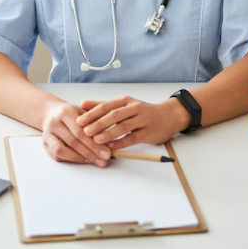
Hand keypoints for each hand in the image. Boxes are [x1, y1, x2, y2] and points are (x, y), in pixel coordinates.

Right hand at [42, 101, 112, 166]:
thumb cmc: (70, 112)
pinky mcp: (44, 143)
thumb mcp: (82, 110)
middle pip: (74, 141)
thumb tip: (110, 139)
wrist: (50, 111)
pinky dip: (71, 159)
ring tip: (95, 162)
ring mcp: (48, 134)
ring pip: (63, 150)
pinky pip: (57, 155)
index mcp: (66, 112)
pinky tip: (83, 160)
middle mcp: (55, 122)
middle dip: (91, 153)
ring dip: (81, 158)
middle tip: (104, 160)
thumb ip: (94, 121)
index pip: (81, 131)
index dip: (95, 143)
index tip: (108, 152)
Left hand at [76, 96, 191, 148]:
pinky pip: (133, 138)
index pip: (106, 106)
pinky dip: (121, 142)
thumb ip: (103, 105)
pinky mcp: (149, 132)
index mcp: (125, 101)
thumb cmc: (142, 111)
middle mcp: (134, 108)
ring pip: (123, 126)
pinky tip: (111, 147)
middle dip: (98, 123)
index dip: (92, 113)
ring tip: (96, 139)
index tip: (79, 120)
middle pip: (114, 115)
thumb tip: (82, 104)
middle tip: (84, 130)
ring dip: (109, 133)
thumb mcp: (124, 105)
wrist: (168, 116)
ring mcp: (142, 120)